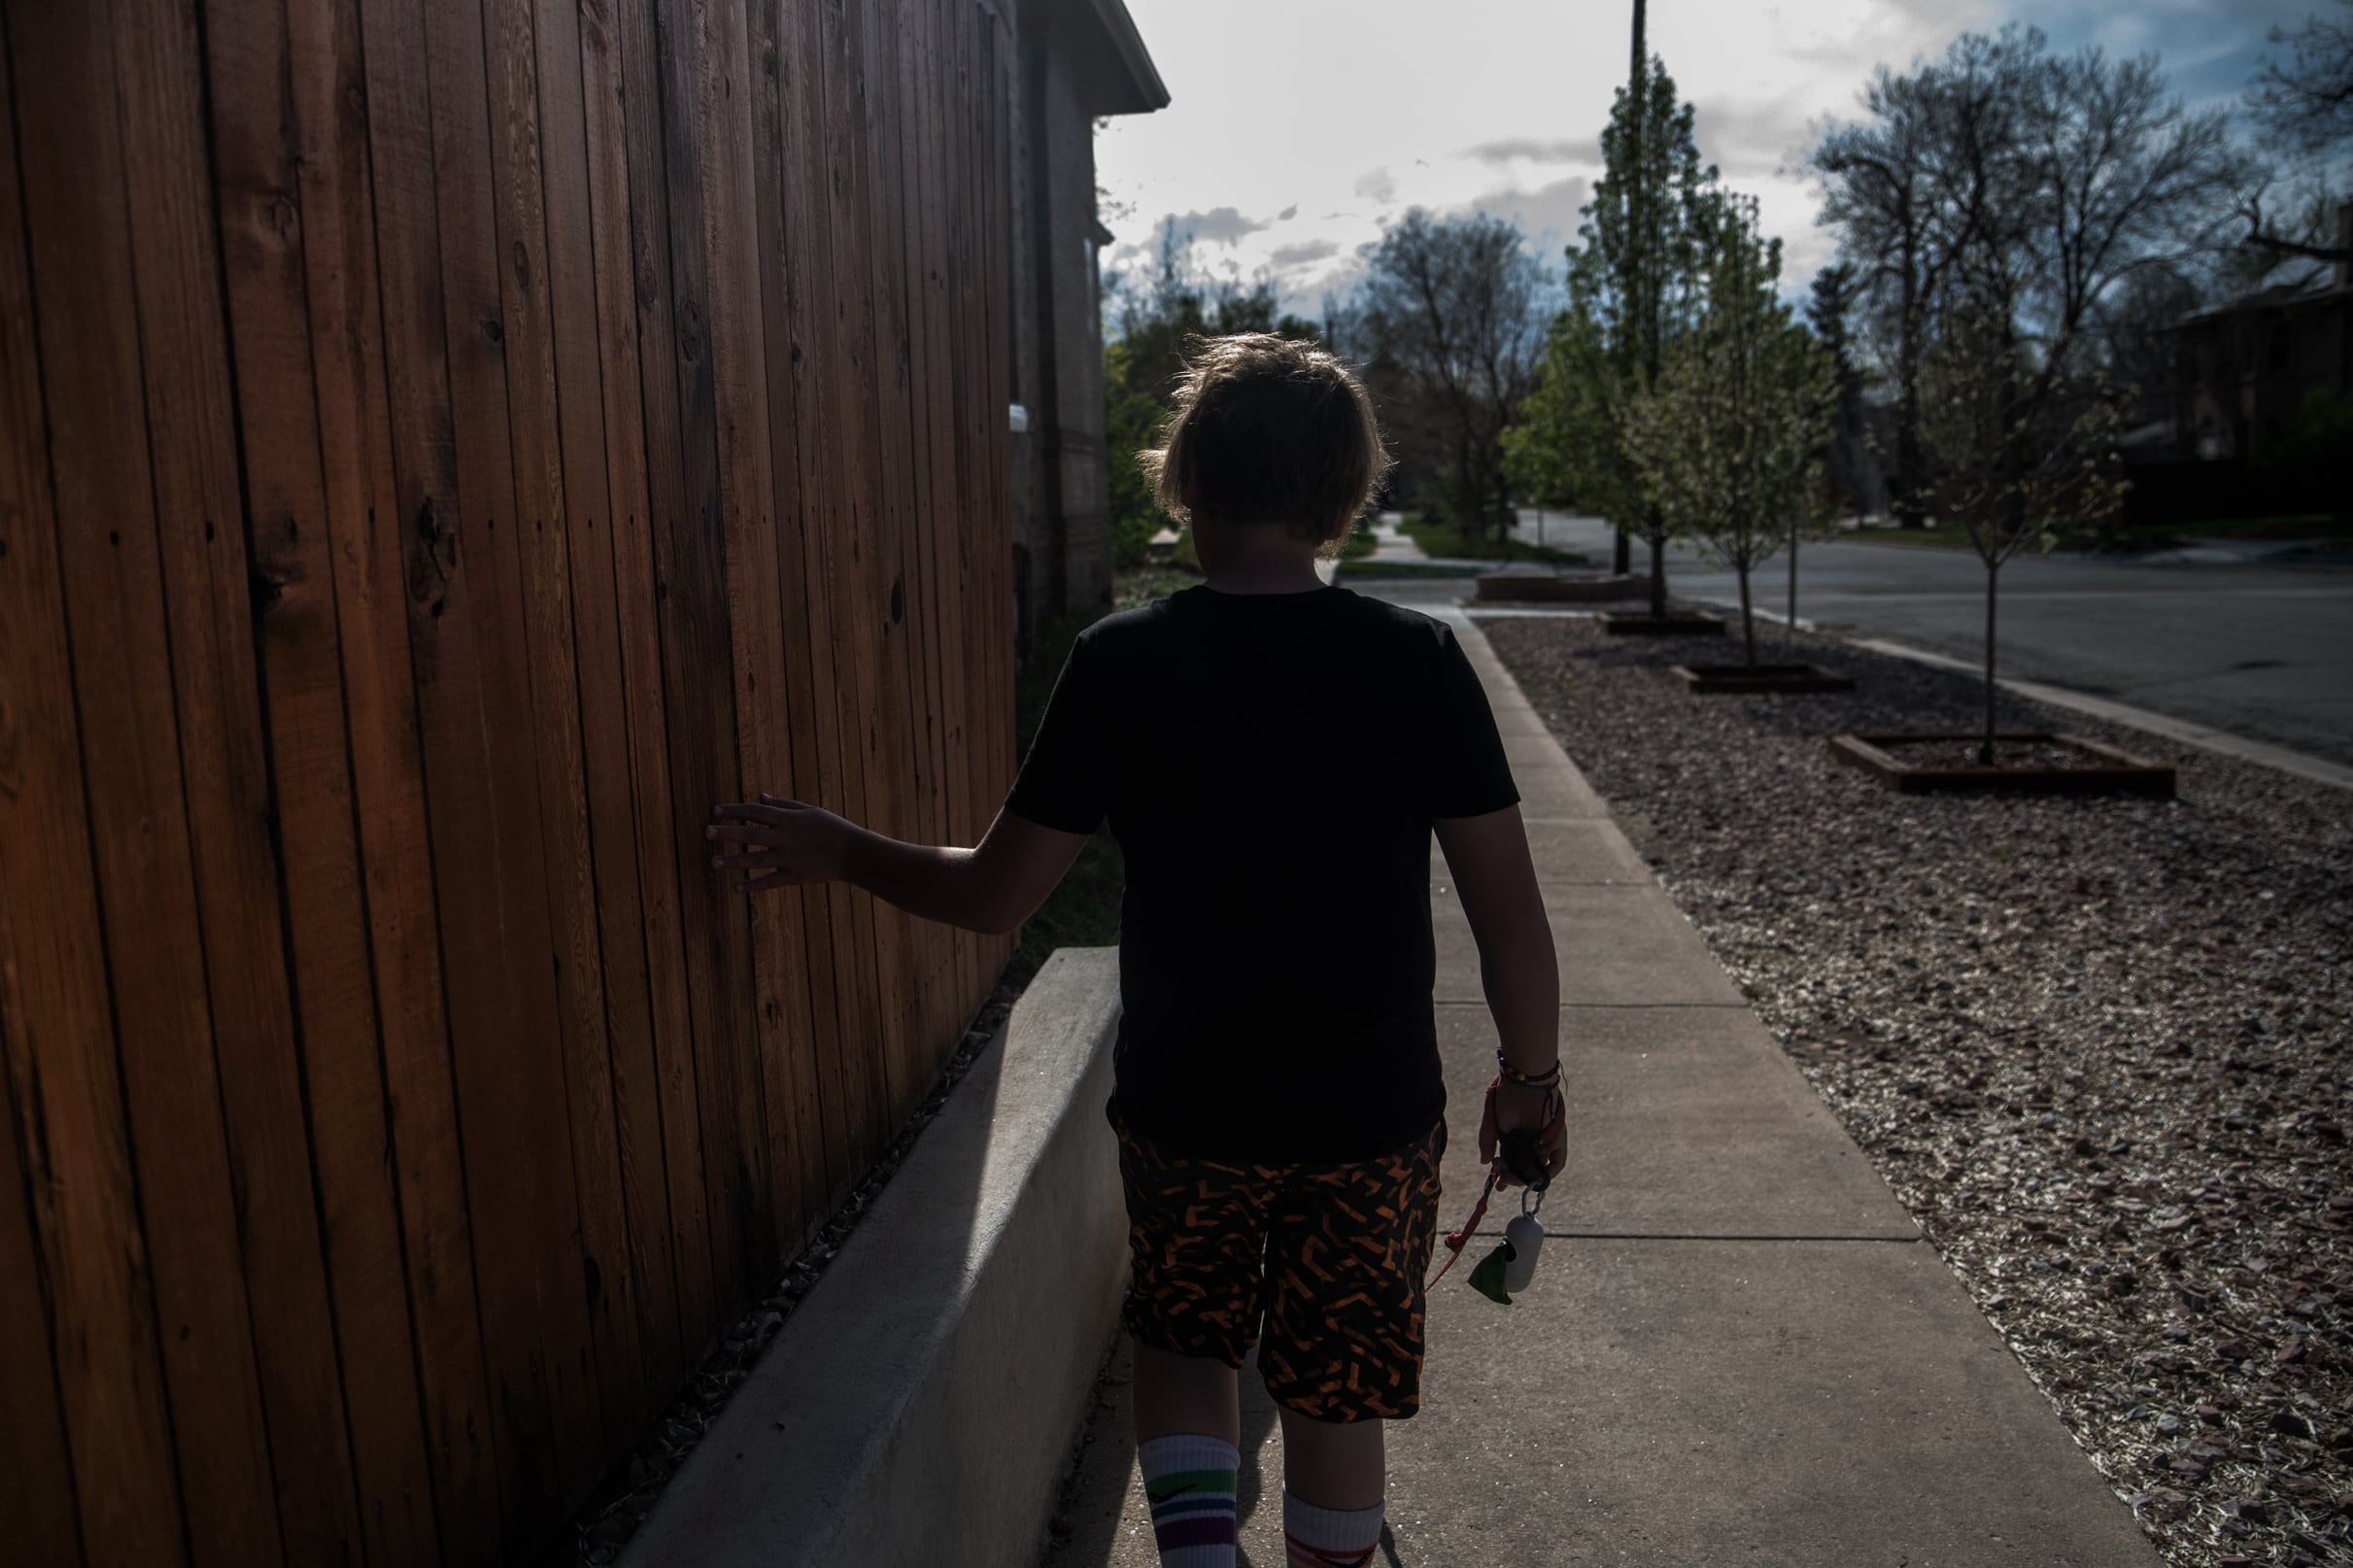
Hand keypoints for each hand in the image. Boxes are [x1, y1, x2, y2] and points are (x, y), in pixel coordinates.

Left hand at [706, 793, 851, 893]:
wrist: (854, 854)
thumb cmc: (832, 828)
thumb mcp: (809, 811)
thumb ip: (783, 805)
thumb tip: (760, 797)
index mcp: (789, 820)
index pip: (756, 812)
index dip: (735, 810)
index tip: (715, 810)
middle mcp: (786, 838)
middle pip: (751, 835)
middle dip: (728, 833)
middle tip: (706, 831)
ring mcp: (789, 859)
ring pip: (756, 860)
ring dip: (733, 861)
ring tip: (713, 862)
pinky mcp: (795, 876)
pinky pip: (770, 882)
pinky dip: (753, 885)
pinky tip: (736, 887)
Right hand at [1479, 1077, 1566, 1190]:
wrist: (1524, 1081)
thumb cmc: (1508, 1097)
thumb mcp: (1493, 1123)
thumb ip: (1487, 1142)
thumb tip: (1485, 1162)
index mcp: (1518, 1137)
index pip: (1514, 1162)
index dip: (1506, 1175)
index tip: (1497, 1185)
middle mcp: (1533, 1141)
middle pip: (1527, 1168)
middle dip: (1513, 1177)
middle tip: (1500, 1177)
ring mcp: (1547, 1141)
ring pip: (1540, 1169)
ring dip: (1525, 1176)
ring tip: (1508, 1174)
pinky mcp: (1559, 1137)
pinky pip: (1558, 1161)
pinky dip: (1547, 1168)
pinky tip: (1530, 1161)